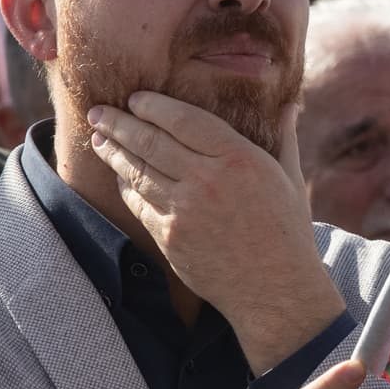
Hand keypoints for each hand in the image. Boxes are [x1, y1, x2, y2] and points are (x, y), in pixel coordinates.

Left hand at [88, 91, 345, 372]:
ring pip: (138, 171)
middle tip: (98, 112)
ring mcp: (184, 210)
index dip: (153, 106)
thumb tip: (289, 104)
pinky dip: (125, 186)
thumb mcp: (291, 179)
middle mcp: (207, 179)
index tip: (135, 98)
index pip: (183, 119)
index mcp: (239, 158)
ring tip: (99, 138)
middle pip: (151, 141)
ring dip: (113, 152)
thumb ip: (284, 138)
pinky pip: (138, 204)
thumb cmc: (286, 233)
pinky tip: (118, 176)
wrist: (274, 290)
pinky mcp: (170, 237)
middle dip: (119, 124)